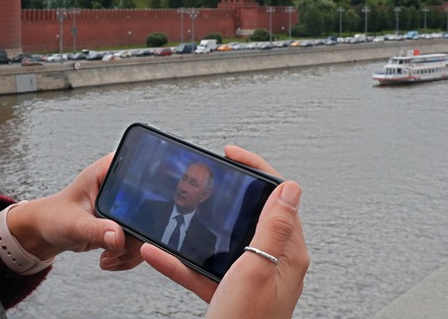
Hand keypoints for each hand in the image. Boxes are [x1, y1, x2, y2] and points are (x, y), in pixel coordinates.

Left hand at [6, 153, 143, 270]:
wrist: (48, 231)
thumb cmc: (55, 216)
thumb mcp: (73, 222)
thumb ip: (95, 229)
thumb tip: (118, 237)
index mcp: (112, 169)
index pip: (143, 176)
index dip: (146, 199)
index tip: (133, 224)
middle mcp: (125, 183)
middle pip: (150, 208)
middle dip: (135, 236)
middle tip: (115, 248)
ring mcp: (129, 205)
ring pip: (148, 229)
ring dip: (131, 250)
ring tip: (108, 257)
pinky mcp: (129, 223)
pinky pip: (141, 242)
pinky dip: (129, 256)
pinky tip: (110, 259)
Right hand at [141, 145, 308, 318]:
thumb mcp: (257, 268)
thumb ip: (272, 226)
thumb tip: (289, 187)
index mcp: (288, 254)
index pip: (279, 198)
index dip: (256, 170)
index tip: (233, 154)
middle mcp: (272, 264)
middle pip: (249, 216)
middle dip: (224, 196)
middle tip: (207, 176)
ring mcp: (249, 278)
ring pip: (220, 241)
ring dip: (195, 228)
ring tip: (178, 210)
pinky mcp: (227, 294)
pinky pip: (201, 269)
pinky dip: (178, 260)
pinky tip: (158, 251)